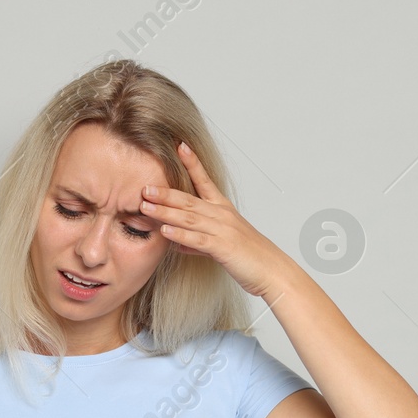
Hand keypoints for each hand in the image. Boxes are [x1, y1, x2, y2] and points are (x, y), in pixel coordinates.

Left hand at [139, 140, 298, 299]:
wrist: (272, 271)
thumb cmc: (250, 258)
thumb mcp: (222, 245)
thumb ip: (198, 242)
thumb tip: (179, 243)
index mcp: (223, 209)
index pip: (205, 181)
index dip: (193, 163)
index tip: (180, 146)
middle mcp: (222, 215)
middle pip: (189, 200)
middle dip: (165, 193)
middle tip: (145, 187)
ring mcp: (223, 230)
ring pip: (190, 218)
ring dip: (166, 211)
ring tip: (146, 206)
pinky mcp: (223, 247)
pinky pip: (198, 239)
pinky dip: (180, 234)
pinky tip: (165, 231)